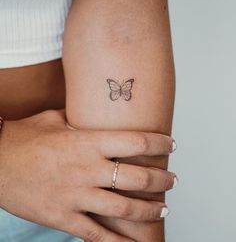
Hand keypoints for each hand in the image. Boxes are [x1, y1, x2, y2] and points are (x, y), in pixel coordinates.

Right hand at [0, 110, 175, 241]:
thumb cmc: (25, 136)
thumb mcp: (54, 119)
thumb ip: (80, 118)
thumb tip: (96, 115)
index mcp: (87, 143)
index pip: (135, 142)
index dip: (159, 143)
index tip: (172, 144)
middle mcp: (87, 170)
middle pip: (137, 178)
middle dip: (162, 180)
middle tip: (173, 180)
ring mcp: (76, 196)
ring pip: (123, 208)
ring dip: (148, 209)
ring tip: (163, 208)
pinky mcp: (63, 217)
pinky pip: (96, 236)